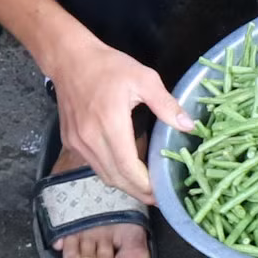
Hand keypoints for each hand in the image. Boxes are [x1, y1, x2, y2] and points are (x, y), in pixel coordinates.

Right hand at [54, 40, 191, 203]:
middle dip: (138, 192)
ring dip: (124, 185)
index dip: (146, 185)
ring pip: (103, 175)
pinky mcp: (70, 142)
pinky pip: (94, 165)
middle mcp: (90, 138)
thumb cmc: (108, 66)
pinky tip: (125, 170)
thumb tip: (189, 127)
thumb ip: (166, 105)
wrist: (69, 59)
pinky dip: (111, 172)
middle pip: (116, 178)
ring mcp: (77, 142)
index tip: (163, 192)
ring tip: (145, 188)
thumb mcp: (144, 78)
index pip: (128, 168)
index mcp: (110, 123)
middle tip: (158, 198)